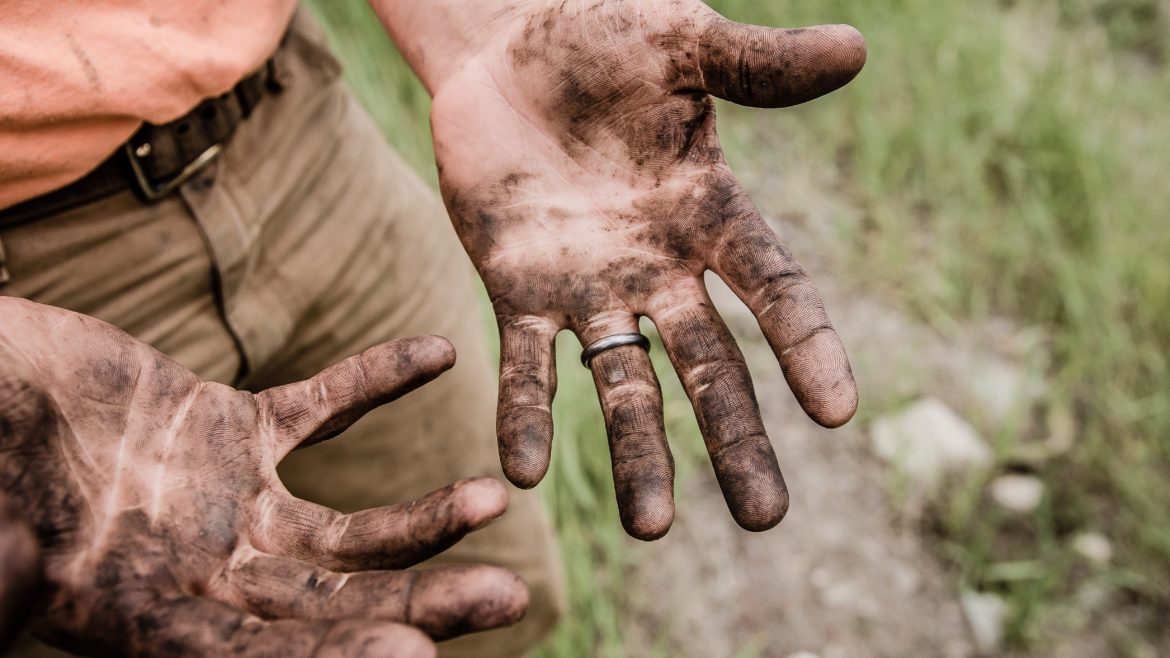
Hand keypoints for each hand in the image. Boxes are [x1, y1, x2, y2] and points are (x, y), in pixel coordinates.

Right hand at [0, 298, 526, 656]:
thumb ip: (7, 569)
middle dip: (419, 605)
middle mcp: (204, 573)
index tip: (411, 655)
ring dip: (422, 517)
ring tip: (491, 499)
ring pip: (347, 528)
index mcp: (145, 618)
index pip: (254, 657)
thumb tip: (15, 596)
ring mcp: (228, 502)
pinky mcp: (234, 428)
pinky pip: (322, 407)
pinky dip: (376, 380)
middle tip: (510, 602)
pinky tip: (436, 353)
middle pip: (333, 605)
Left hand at [427, 0, 863, 538]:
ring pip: (621, 384)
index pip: (773, 287)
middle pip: (709, 365)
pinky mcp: (515, 290)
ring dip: (636, 453)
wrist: (501, 45)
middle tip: (765, 519)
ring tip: (649, 529)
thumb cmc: (601, 35)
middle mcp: (658, 266)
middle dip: (734, 438)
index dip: (806, 345)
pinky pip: (523, 364)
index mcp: (709, 212)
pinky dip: (525, 414)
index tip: (839, 411)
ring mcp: (588, 286)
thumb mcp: (682, 43)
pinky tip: (523, 472)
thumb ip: (757, 63)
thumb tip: (856, 49)